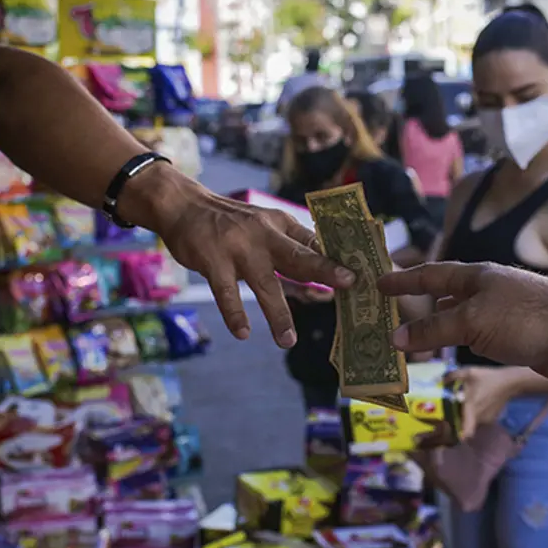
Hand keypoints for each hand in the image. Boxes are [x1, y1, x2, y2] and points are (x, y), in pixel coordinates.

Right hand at [152, 173, 353, 347]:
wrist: (184, 206)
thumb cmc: (231, 224)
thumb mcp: (265, 225)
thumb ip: (292, 248)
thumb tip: (327, 279)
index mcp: (281, 225)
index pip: (315, 243)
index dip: (339, 259)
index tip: (363, 275)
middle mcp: (264, 234)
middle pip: (299, 256)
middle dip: (325, 270)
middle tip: (349, 285)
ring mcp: (238, 247)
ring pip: (265, 284)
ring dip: (278, 314)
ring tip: (288, 341)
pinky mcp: (213, 260)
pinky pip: (226, 292)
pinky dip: (235, 314)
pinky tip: (243, 333)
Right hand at [377, 262, 547, 380]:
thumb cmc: (525, 318)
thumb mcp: (470, 322)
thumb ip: (433, 330)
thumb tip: (395, 338)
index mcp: (475, 277)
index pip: (430, 275)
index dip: (403, 280)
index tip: (378, 284)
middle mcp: (487, 291)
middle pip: (444, 297)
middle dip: (417, 307)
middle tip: (388, 318)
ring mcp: (502, 313)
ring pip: (460, 320)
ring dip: (437, 329)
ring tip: (411, 341)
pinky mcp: (515, 336)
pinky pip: (476, 338)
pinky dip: (460, 344)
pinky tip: (454, 353)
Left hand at [443, 366, 518, 439]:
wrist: (509, 382)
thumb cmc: (488, 378)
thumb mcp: (469, 373)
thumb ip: (453, 376)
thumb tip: (440, 380)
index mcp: (472, 410)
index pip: (467, 432)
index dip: (459, 436)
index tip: (451, 434)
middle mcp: (479, 418)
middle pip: (466, 425)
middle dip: (459, 420)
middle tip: (453, 411)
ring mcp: (487, 420)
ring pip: (472, 421)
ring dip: (468, 416)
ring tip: (467, 404)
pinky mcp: (492, 418)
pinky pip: (480, 419)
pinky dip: (477, 414)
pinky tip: (478, 403)